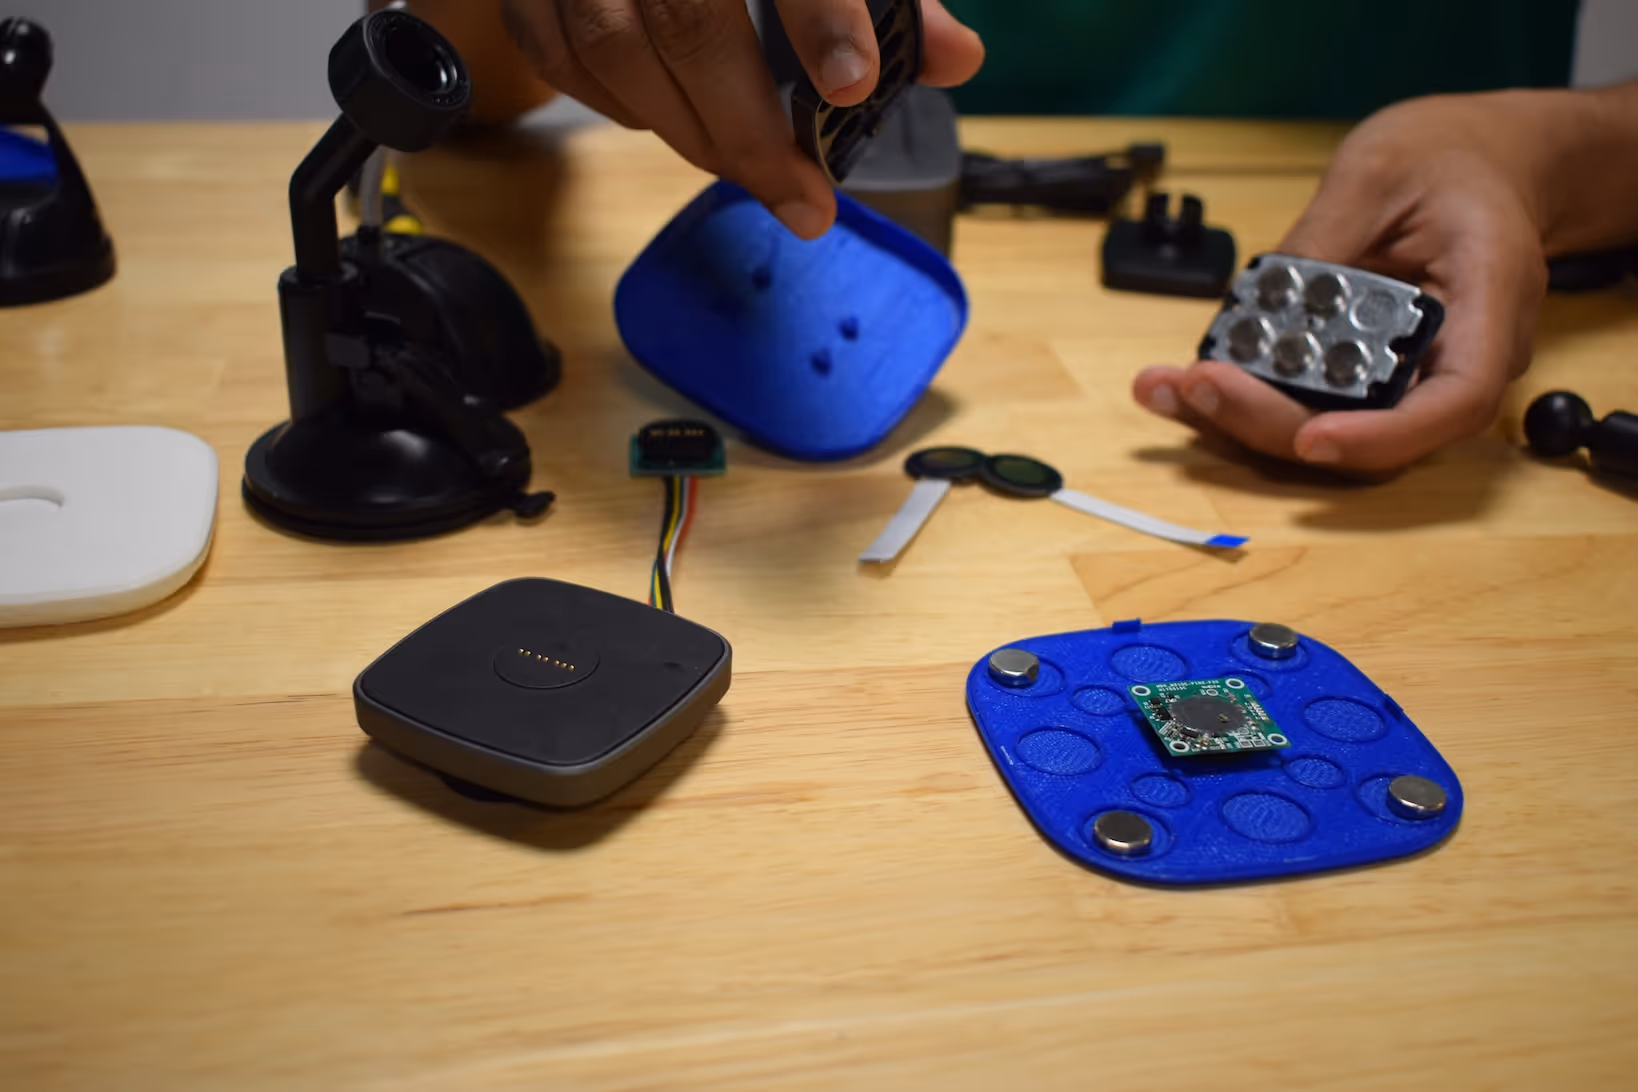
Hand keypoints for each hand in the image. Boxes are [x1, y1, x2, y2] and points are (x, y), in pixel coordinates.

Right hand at [498, 0, 983, 238]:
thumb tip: (956, 59)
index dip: (822, 18)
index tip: (854, 87)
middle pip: (687, 20)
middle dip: (750, 130)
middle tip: (805, 199)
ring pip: (614, 50)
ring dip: (690, 135)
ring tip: (755, 175)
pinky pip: (559, 56)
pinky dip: (621, 107)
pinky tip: (675, 122)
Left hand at [1133, 94, 1553, 473]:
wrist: (1477, 161)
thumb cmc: (1447, 157)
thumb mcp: (1378, 170)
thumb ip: (1324, 238)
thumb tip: (1265, 300)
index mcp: (1490, 299)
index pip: (1457, 399)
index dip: (1383, 436)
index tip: (1311, 439)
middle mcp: (1458, 355)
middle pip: (1374, 430)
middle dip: (1274, 421)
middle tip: (1197, 384)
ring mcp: (1411, 373)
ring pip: (1330, 427)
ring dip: (1241, 418)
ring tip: (1166, 387)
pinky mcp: (1365, 375)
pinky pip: (1307, 403)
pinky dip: (1241, 398)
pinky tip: (1178, 383)